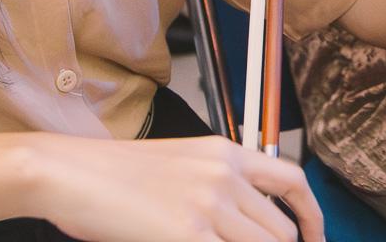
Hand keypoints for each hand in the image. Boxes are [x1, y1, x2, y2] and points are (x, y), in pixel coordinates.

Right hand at [27, 131, 322, 241]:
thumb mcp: (180, 163)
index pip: (292, 182)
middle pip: (280, 230)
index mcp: (225, 153)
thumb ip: (217, 187)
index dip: (311, 216)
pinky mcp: (188, 234)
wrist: (71, 173)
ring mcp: (208, 206)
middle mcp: (225, 175)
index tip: (313, 237)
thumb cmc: (113, 174)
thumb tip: (242, 222)